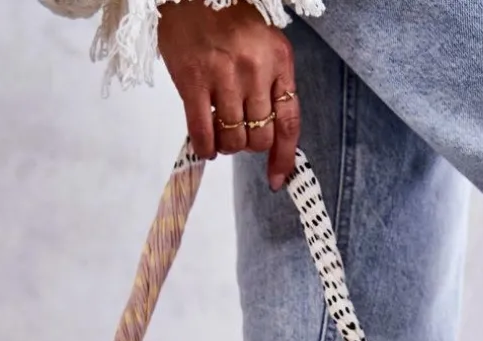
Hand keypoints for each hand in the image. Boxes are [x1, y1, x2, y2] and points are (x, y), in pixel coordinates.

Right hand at [158, 1, 298, 190]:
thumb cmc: (228, 17)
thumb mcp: (264, 44)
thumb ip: (272, 84)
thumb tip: (269, 134)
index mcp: (280, 61)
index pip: (289, 122)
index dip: (284, 157)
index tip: (277, 179)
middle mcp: (256, 70)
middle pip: (260, 137)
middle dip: (250, 144)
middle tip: (238, 133)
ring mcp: (224, 76)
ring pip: (234, 139)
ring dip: (227, 146)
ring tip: (220, 133)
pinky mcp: (193, 81)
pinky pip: (203, 132)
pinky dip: (205, 147)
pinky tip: (205, 145)